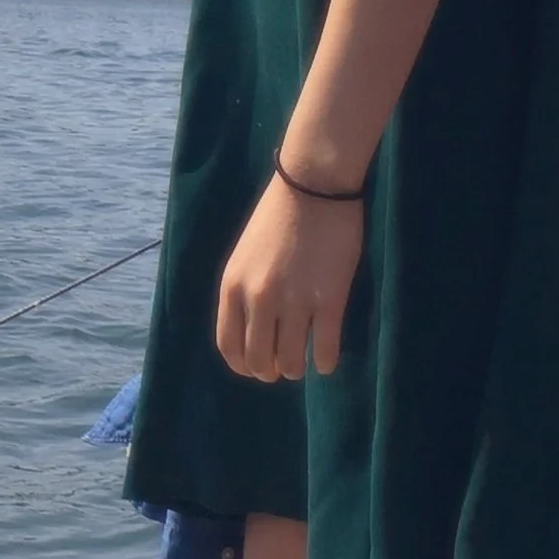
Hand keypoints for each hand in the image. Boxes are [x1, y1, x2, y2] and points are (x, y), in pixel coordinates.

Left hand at [216, 174, 362, 380]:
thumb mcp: (243, 257)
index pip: (228, 346)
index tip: (254, 368)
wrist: (313, 186)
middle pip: (259, 360)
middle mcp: (258, 299)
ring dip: (297, 369)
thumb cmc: (278, 217)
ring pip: (291, 361)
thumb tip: (251, 330)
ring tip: (303, 364)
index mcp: (233, 287)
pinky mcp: (329, 299)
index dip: (242, 365)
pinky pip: (325, 348)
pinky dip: (325, 362)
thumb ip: (243, 292)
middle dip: (270, 371)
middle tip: (282, 368)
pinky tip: (326, 360)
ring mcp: (294, 301)